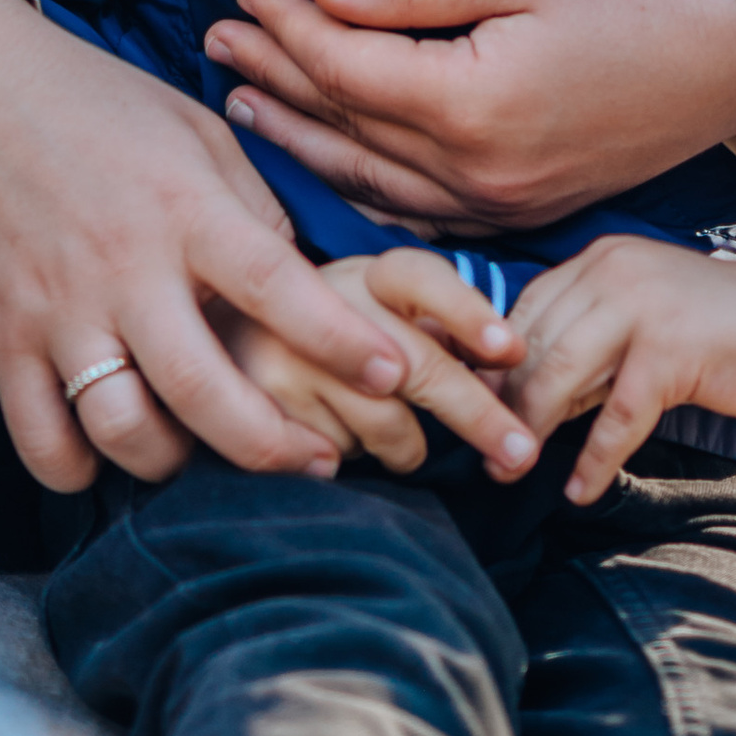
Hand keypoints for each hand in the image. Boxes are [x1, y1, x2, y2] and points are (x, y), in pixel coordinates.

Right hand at [0, 0, 410, 493]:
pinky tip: (111, 448)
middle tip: (319, 459)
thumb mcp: (192, 126)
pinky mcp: (1, 336)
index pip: (277, 287)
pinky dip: (82, 468)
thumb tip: (304, 281)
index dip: (343, 342)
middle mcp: (123, 265)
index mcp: (182, 204)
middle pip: (209, 393)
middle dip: (277, 447)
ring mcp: (56, 309)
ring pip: (127, 433)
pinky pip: (44, 443)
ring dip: (179, 462)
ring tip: (206, 449)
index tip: (395, 375)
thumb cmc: (93, 98)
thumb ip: (250, 204)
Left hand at [205, 0, 735, 234]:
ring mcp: (500, 205)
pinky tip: (328, 163)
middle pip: (347, 126)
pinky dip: (360, 183)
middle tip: (215, 40)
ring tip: (244, 101)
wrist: (729, 56)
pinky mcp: (520, 213)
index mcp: (472, 106)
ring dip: (303, 137)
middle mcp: (477, 173)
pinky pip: (416, 211)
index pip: (346, 69)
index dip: (287, 27)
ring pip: (371, 180)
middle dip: (276, 77)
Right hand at [219, 252, 535, 482]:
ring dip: (404, 448)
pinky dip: (350, 461)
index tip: (513, 350)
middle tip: (521, 453)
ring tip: (386, 437)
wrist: (215, 340)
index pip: (419, 276)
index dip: (468, 311)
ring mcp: (291, 352)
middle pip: (419, 365)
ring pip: (388, 424)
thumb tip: (509, 360)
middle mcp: (326, 302)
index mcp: (364, 274)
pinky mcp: (266, 405)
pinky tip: (330, 439)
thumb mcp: (374, 315)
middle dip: (480, 415)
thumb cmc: (323, 337)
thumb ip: (430, 331)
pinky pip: (341, 457)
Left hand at [507, 239, 735, 502]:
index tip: (470, 410)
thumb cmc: (714, 325)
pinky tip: (580, 491)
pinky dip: (595, 459)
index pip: (521, 312)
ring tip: (515, 472)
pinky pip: (619, 415)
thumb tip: (528, 395)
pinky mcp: (673, 350)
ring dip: (533, 428)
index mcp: (597, 262)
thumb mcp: (639, 320)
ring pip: (562, 372)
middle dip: (503, 402)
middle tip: (485, 454)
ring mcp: (641, 308)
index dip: (492, 365)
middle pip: (532, 343)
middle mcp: (610, 272)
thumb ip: (589, 345)